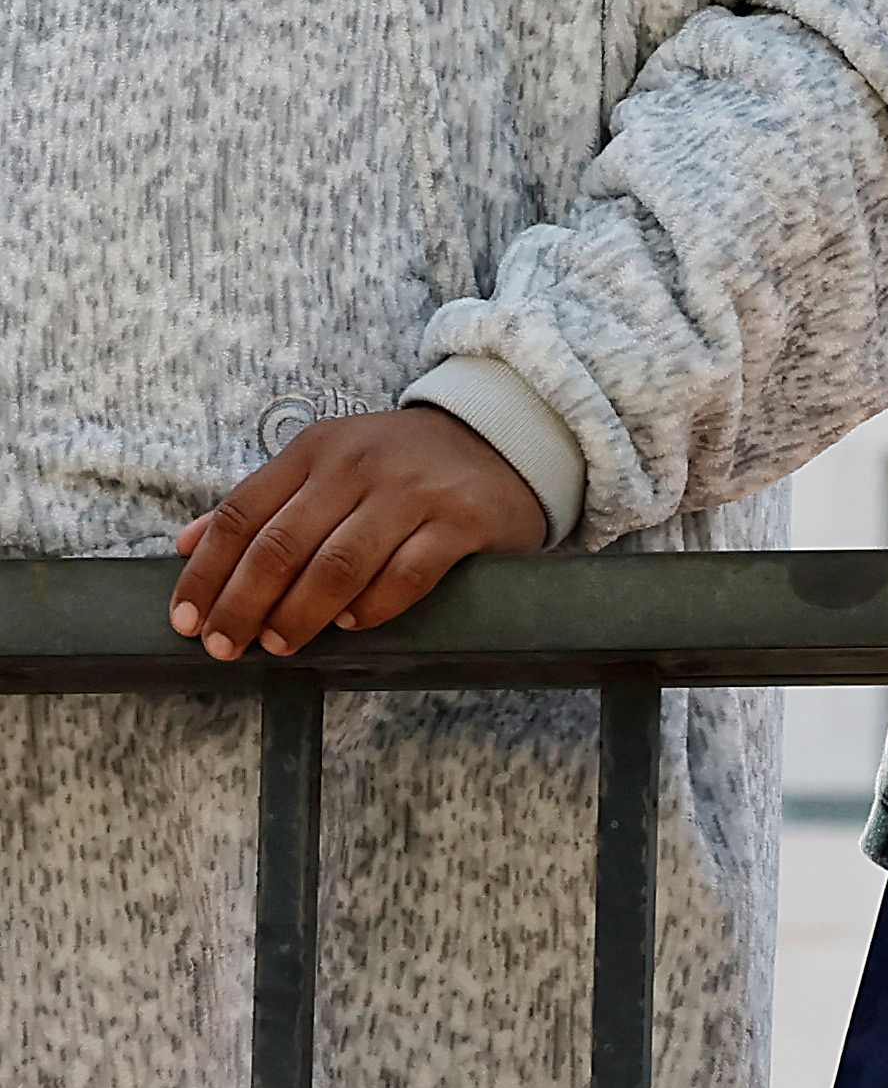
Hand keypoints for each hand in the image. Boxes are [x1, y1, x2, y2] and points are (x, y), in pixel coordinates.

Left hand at [168, 409, 554, 661]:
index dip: (207, 572)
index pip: (242, 515)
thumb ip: (263, 503)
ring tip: (281, 645)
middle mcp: (356, 467)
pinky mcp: (461, 521)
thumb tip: (187, 544)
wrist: (501, 441)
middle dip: (243, 603)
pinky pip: (408, 574)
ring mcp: (411, 493)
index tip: (186, 619)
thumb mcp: (326, 464)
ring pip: (338, 564)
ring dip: (301, 613)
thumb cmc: (401, 465)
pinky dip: (375, 605)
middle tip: (225, 646)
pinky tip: (353, 625)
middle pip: (281, 545)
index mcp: (313, 452)